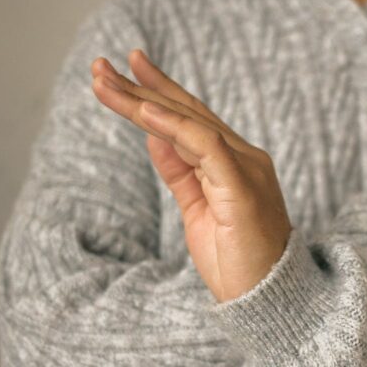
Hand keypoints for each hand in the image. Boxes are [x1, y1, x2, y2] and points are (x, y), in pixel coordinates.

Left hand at [89, 49, 292, 302]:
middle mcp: (244, 157)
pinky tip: (144, 112)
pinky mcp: (242, 186)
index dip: (159, 90)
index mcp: (234, 163)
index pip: (192, 117)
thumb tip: (154, 136)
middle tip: (100, 66)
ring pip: (189, 122)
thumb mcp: (197, 211)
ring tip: (105, 83)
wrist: (267, 301)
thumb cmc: (238, 262)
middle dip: (141, 87)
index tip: (127, 68)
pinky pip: (205, 145)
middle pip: (186, 112)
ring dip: (143, 101)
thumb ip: (180, 172)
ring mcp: (246, 168)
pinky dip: (173, 126)